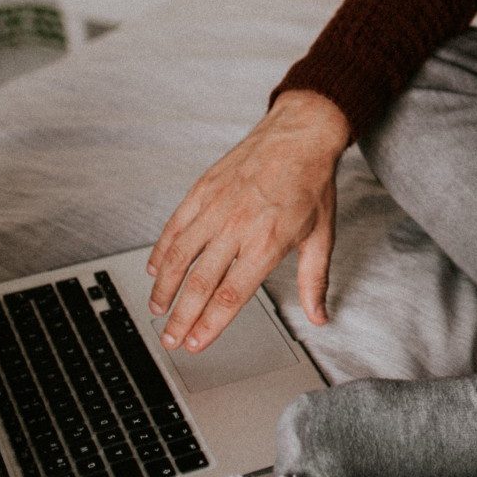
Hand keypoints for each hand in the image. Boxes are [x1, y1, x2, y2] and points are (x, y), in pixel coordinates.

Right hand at [145, 89, 349, 351]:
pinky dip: (161, 250)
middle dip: (181, 317)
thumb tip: (319, 316)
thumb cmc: (312, 182)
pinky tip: (155, 269)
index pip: (230, 295)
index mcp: (266, 242)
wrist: (300, 134)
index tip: (196, 343)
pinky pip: (175, 226)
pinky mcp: (202, 190)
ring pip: (179, 256)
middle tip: (170, 339)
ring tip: (158, 310)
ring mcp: (215, 207)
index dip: (209, 324)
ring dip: (164, 288)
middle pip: (200, 283)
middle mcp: (237, 227)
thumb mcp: (321, 235)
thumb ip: (314, 280)